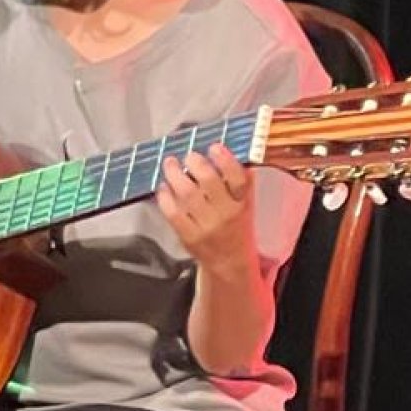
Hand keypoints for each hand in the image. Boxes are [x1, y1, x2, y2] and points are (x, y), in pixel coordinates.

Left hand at [156, 143, 256, 270]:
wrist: (229, 262)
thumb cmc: (236, 228)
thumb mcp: (246, 204)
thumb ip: (242, 180)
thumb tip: (234, 150)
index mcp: (242, 203)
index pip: (238, 178)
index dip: (225, 160)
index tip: (215, 147)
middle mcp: (226, 214)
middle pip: (209, 182)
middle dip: (195, 163)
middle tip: (188, 156)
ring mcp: (206, 226)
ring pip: (187, 194)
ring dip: (175, 174)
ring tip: (171, 164)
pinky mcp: (188, 236)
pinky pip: (173, 212)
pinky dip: (165, 196)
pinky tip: (164, 188)